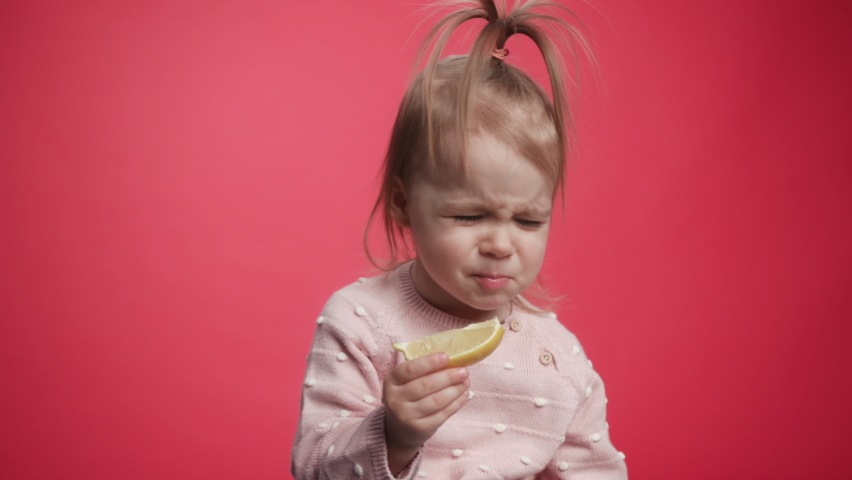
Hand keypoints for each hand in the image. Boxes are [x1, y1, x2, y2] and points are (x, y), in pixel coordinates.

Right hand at [383, 352, 469, 472]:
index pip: (410, 369)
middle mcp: (395, 399)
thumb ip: (423, 370)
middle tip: (464, 371)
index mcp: (391, 381)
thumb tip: (452, 359)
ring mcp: (406, 416)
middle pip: (426, 385)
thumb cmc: (407, 396)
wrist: (399, 428)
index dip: (429, 362)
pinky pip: (442, 415)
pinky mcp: (420, 429)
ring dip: (455, 390)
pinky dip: (456, 404)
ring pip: (436, 401)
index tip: (446, 357)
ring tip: (465, 382)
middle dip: (448, 377)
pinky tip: (463, 395)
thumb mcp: (406, 381)